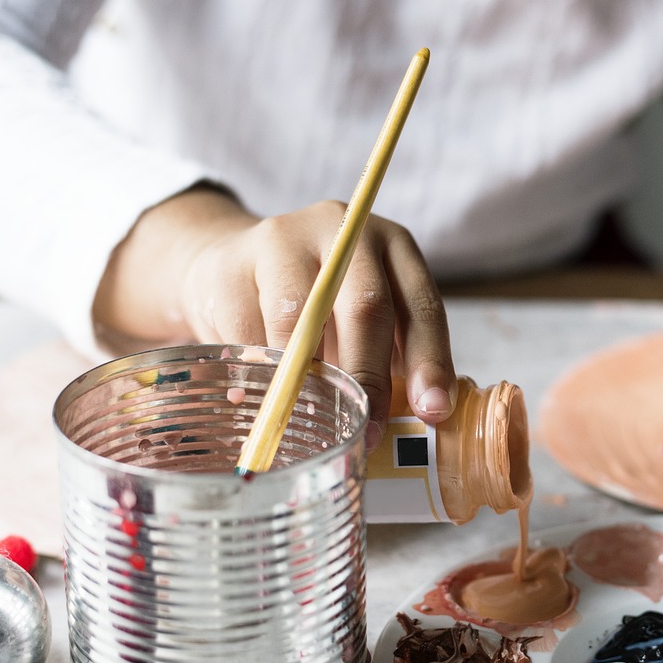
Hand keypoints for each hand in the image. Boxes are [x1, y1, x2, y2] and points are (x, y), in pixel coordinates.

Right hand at [94, 186, 456, 441]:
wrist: (232, 265)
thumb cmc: (317, 306)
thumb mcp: (363, 320)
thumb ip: (390, 359)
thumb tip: (412, 422)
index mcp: (392, 246)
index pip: (421, 306)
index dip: (429, 362)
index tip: (432, 411)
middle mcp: (343, 232)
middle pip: (365, 307)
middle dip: (368, 378)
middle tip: (367, 430)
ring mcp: (283, 241)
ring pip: (299, 321)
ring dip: (307, 380)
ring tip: (310, 419)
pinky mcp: (230, 265)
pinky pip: (247, 333)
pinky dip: (258, 375)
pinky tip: (260, 399)